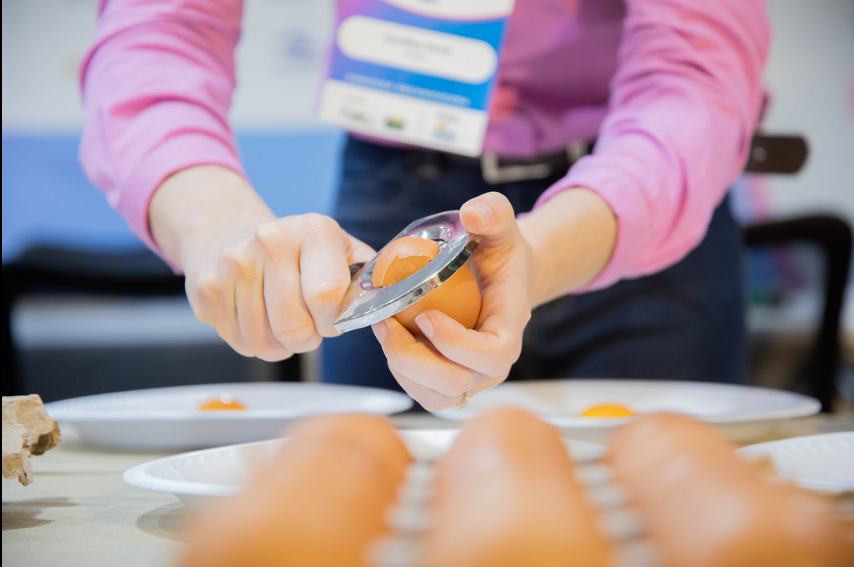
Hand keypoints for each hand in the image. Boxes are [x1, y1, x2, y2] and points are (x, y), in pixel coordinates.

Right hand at [150, 166, 374, 360]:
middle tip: (308, 323)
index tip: (333, 319)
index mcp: (313, 230)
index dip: (333, 323)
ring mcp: (232, 264)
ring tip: (283, 320)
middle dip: (308, 339)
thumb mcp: (342, 249)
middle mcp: (269, 240)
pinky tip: (258, 317)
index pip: (326, 299)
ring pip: (265, 343)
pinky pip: (240, 344)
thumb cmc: (300, 251)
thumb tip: (397, 300)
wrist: (230, 231)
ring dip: (281, 345)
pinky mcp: (207, 289)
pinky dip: (254, 342)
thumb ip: (371, 277)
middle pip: (294, 328)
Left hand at [371, 192, 531, 410]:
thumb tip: (473, 213)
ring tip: (385, 328)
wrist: (498, 278)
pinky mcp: (449, 382)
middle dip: (413, 357)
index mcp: (509, 328)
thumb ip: (494, 211)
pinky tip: (390, 338)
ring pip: (436, 396)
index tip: (426, 316)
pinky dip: (400, 371)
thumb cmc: (498, 254)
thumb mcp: (501, 225)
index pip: (493, 354)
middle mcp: (493, 364)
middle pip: (456, 383)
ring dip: (401, 366)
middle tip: (388, 321)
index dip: (457, 344)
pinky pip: (423, 392)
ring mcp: (472, 378)